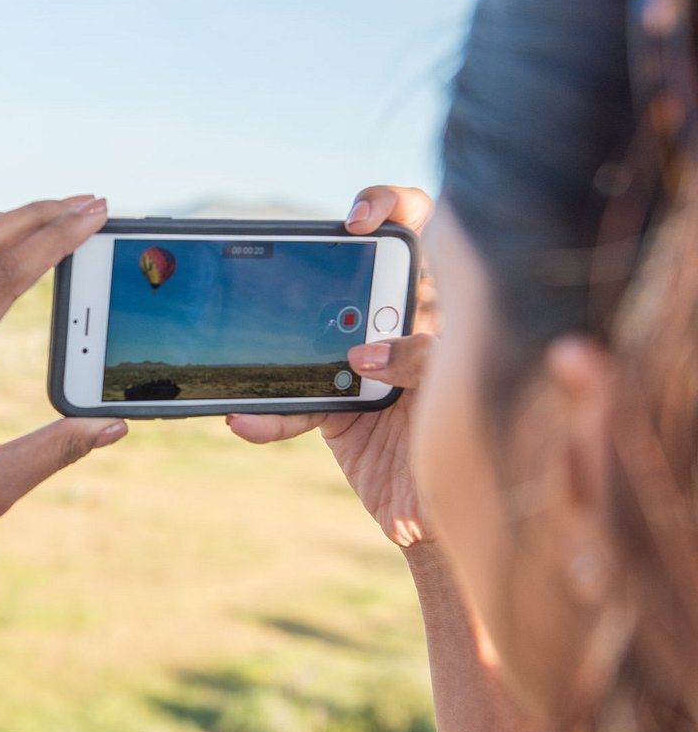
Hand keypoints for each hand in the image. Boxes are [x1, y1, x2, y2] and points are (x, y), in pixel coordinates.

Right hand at [226, 186, 436, 548]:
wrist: (453, 524)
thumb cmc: (484, 452)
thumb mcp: (464, 397)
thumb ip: (424, 362)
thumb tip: (363, 354)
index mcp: (449, 308)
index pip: (429, 234)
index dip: (394, 208)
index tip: (361, 221)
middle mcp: (403, 328)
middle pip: (357, 274)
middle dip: (326, 266)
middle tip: (304, 268)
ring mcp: (364, 368)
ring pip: (314, 337)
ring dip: (285, 347)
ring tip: (265, 357)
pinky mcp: (336, 410)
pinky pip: (295, 404)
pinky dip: (269, 417)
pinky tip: (248, 423)